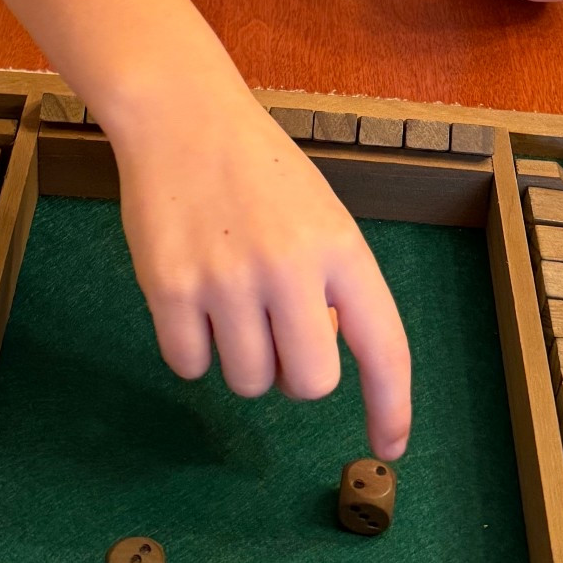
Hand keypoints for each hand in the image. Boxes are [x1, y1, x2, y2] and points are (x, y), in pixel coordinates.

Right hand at [107, 79, 411, 458]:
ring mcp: (227, 281)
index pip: (384, 345)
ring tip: (228, 297)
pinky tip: (191, 297)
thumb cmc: (257, 170)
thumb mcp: (319, 215)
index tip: (390, 446)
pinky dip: (191, 348)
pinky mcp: (170, 289)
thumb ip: (331, 285)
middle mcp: (289, 268)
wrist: (181, 116)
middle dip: (295, 373)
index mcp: (340, 247)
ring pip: (248, 381)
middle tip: (275, 332)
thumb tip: (320, 357)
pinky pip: (190, 366)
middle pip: (310, 383)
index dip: (392, 406)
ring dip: (240, 358)